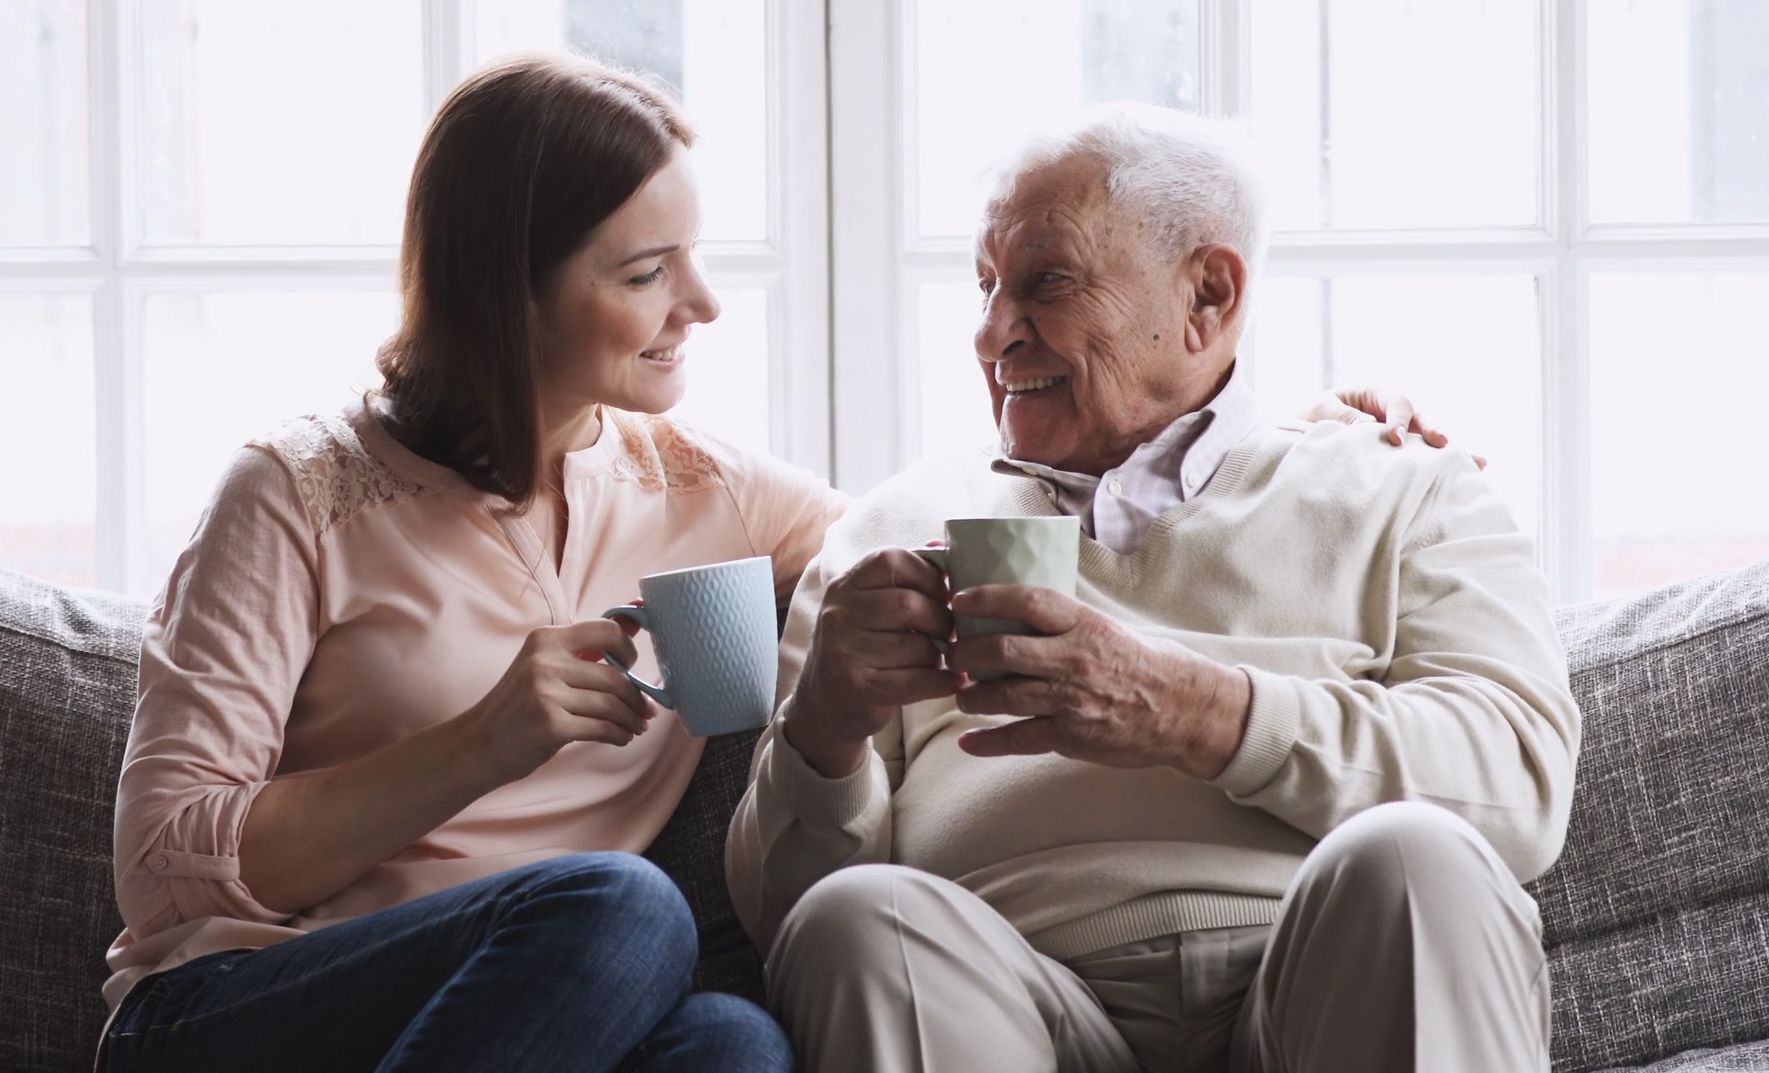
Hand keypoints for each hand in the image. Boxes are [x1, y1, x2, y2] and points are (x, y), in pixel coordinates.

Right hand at [462, 619, 654, 783]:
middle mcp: (546, 661)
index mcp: (547, 639)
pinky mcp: (551, 725)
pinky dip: (619, 735)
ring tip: (635, 728)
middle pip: (615, 676)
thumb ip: (589, 643)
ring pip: (612, 705)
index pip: (608, 630)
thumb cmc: (520, 703)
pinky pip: (602, 728)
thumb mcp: (546, 664)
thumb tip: (638, 612)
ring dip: (631, 720)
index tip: (633, 667)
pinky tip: (621, 738)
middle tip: (646, 711)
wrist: (479, 743)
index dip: (630, 649)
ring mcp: (546, 693)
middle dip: (637, 698)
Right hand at [786, 549, 959, 776]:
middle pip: (909, 604)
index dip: (929, 574)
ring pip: (916, 646)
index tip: (945, 594)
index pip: (892, 560)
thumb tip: (941, 545)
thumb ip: (903, 576)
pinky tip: (953, 681)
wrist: (823, 704)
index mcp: (844, 585)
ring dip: (939, 655)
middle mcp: (838, 613)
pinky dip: (943, 682)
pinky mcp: (857, 687)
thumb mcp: (870, 606)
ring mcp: (844, 651)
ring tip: (940, 658)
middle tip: (950, 633)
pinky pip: (916, 680)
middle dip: (942, 620)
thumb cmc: (860, 648)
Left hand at [945, 585, 1249, 778]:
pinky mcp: (1073, 735)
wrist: (1187, 710)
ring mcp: (1072, 699)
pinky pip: (1020, 738)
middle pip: (1002, 651)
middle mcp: (1075, 659)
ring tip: (961, 694)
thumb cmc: (1147, 664)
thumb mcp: (1108, 628)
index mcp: (1084, 624)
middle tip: (951, 654)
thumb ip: (1065, 622)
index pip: (1027, 600)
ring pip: (1004, 696)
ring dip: (972, 697)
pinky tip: (967, 742)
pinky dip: (988, 742)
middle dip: (965, 653)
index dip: (986, 598)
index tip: (958, 600)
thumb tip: (1017, 609)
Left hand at [1306, 387, 1487, 469]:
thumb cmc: (1313, 416)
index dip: (1398, 419)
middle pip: (1422, 413)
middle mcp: (1395, 410)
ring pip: (1430, 432)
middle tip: (1439, 443)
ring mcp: (1404, 429)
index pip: (1396, 402)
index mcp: (1376, 393)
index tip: (1393, 439)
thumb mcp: (1321, 411)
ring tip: (1467, 460)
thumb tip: (1369, 428)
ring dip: (1447, 445)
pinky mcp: (1406, 449)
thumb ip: (1343, 418)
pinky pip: (1428, 452)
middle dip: (1431, 427)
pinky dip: (1450, 458)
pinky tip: (1476, 465)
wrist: (1307, 431)